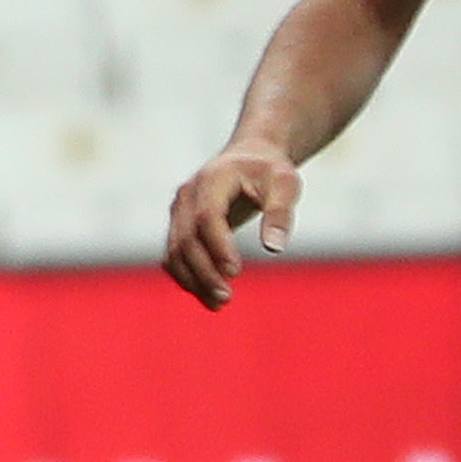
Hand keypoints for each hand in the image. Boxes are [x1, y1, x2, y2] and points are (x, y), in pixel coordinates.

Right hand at [164, 137, 300, 307]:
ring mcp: (179, 210)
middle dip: (204, 271)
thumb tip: (274, 248)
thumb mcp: (286, 184)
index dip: (218, 246)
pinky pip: (174, 256)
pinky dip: (187, 278)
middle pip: (186, 239)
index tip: (235, 272)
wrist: (249, 157)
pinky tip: (208, 296)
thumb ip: (280, 213)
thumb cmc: (269, 171)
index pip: (207, 216)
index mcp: (213, 178)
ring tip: (219, 304)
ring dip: (193, 280)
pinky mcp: (178, 225)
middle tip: (227, 297)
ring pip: (175, 252)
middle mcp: (188, 194)